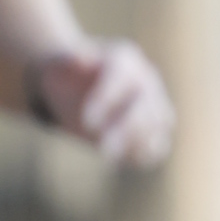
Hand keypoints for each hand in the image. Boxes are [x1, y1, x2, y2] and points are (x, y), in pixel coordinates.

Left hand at [27, 39, 173, 170]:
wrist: (79, 88)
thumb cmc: (69, 76)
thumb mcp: (61, 64)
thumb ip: (69, 61)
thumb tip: (76, 59)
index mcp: (123, 61)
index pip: (119, 77)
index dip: (106, 100)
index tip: (87, 122)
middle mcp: (144, 81)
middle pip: (144, 105)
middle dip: (125, 130)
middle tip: (103, 151)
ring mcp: (153, 105)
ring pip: (158, 124)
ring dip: (138, 143)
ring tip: (112, 158)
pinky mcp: (152, 129)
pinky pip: (159, 144)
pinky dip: (146, 154)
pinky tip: (123, 162)